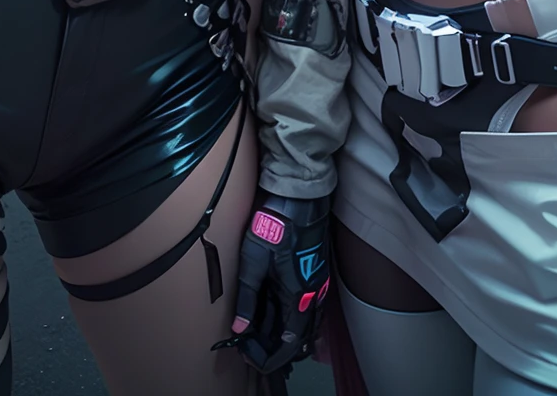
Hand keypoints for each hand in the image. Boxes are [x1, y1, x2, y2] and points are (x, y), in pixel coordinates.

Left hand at [229, 192, 330, 372]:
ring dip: (283, 329)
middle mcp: (313, 296)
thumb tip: (239, 327)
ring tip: (259, 328)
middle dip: (275, 344)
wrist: (299, 199)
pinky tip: (273, 307)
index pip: (289, 342)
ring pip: (304, 321)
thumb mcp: (253, 262)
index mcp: (299, 297)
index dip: (271, 356)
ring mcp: (317, 284)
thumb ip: (246, 297)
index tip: (252, 356)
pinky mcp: (315, 273)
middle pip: (299, 335)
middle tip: (251, 343)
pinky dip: (290, 314)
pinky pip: (307, 305)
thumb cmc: (276, 226)